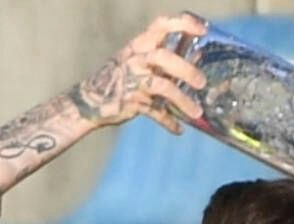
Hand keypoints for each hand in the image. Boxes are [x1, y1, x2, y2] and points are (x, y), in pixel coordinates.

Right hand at [71, 13, 207, 131]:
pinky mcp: (130, 102)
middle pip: (163, 57)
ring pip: (161, 85)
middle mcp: (135, 59)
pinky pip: (154, 112)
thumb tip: (199, 53)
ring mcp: (132, 80)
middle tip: (202, 82)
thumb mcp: (142, 62)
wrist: (90, 100)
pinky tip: (178, 129)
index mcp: (139, 46)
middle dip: (185, 69)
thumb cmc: (122, 79)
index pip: (160, 27)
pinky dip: (168, 122)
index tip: (202, 29)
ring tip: (197, 113)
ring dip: (182, 99)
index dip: (182, 25)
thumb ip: (169, 57)